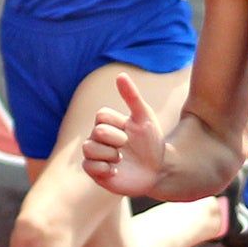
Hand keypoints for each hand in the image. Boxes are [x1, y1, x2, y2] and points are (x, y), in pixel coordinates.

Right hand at [82, 73, 166, 197]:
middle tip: (127, 147)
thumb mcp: (144, 117)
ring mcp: (95, 155)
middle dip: (117, 140)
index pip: (101, 116)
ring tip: (122, 160)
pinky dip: (106, 169)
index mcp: (107, 123)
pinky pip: (88, 166)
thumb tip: (121, 75)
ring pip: (89, 148)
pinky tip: (117, 171)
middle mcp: (98, 137)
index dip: (118, 125)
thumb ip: (132, 96)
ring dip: (111, 155)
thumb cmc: (152, 143)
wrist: (159, 171)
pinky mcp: (94, 172)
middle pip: (96, 132)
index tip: (130, 132)